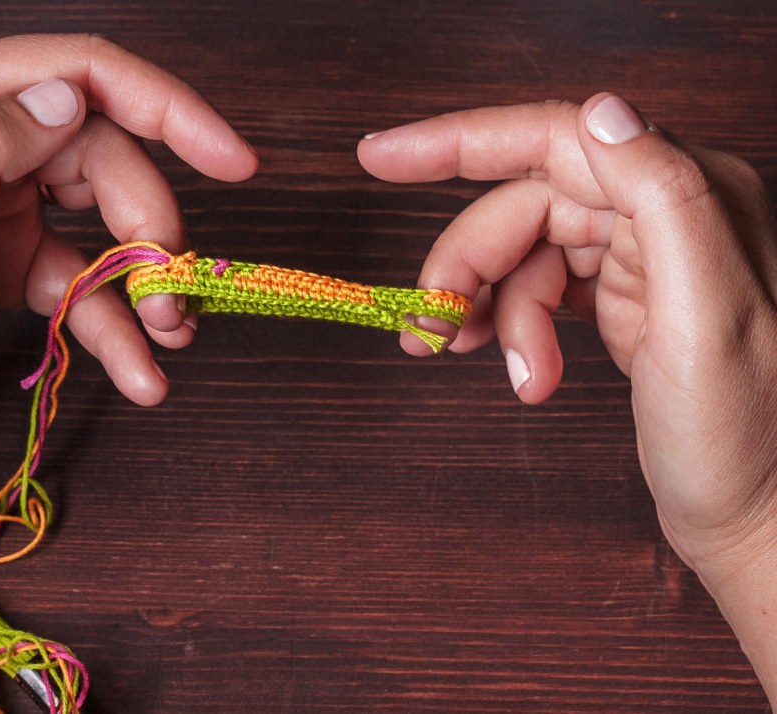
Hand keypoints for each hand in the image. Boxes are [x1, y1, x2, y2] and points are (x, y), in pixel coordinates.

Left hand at [0, 34, 256, 546]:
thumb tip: (67, 98)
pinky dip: (119, 325)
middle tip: (171, 298)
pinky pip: (88, 279)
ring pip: (109, 220)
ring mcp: (1, 203)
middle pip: (108, 158)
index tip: (234, 161)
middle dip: (152, 227)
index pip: (80, 77)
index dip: (169, 109)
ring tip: (167, 339)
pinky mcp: (15, 259)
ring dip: (147, 281)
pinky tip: (139, 371)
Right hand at [358, 94, 776, 695]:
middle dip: (467, 266)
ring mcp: (637, 254)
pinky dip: (511, 327)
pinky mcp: (618, 295)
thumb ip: (664, 198)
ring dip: (488, 309)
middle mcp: (661, 210)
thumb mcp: (705, 316)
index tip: (379, 158)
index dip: (457, 144)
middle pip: (521, 207)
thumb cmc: (743, 434)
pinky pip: (535, 288)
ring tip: (477, 363)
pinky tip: (520, 370)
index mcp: (686, 193)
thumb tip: (600, 110)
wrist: (758, 515)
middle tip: (429, 330)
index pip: (552, 141)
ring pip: (520, 253)